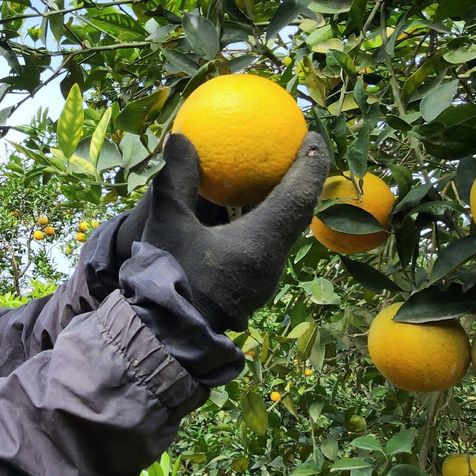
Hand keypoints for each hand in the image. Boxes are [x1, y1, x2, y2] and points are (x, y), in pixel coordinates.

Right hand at [141, 131, 329, 331]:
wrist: (164, 338)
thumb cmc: (166, 279)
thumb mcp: (167, 224)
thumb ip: (176, 179)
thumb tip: (180, 138)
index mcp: (261, 242)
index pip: (298, 195)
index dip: (311, 162)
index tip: (312, 136)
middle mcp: (272, 262)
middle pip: (297, 213)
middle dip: (300, 180)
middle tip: (294, 150)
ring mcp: (263, 281)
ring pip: (282, 233)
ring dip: (282, 204)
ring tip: (271, 178)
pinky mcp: (250, 291)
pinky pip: (266, 248)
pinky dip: (264, 224)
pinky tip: (242, 216)